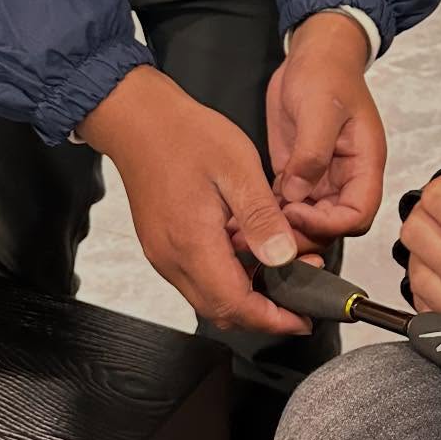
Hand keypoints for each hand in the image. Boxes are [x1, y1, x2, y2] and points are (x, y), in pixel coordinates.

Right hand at [79, 67, 307, 334]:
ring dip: (249, 295)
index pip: (235, 305)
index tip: (302, 319)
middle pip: (222, 311)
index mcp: (193, 243)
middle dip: (265, 313)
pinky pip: (199, 277)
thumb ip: (261, 218)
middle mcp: (172, 259)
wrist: (139, 120)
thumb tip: (283, 257)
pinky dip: (231, 278)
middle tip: (301, 295)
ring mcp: (164, 254)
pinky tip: (254, 253)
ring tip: (287, 268)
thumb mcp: (238, 169)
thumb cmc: (186, 137)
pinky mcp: (163, 245)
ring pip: (210, 297)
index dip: (272, 319)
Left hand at [267, 12, 386, 246]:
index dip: (329, 224)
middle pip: (332, 226)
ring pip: (308, 221)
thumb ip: (312, 154)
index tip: (295, 212)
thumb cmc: (327, 75)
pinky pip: (287, 204)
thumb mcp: (320, 110)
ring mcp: (320, 178)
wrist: (314, 55)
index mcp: (365, 165)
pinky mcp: (297, 173)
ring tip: (247, 228)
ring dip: (282, 227)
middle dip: (302, 233)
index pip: (358, 215)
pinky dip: (269, 212)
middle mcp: (345, 178)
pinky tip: (242, 214)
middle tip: (267, 227)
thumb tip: (297, 193)